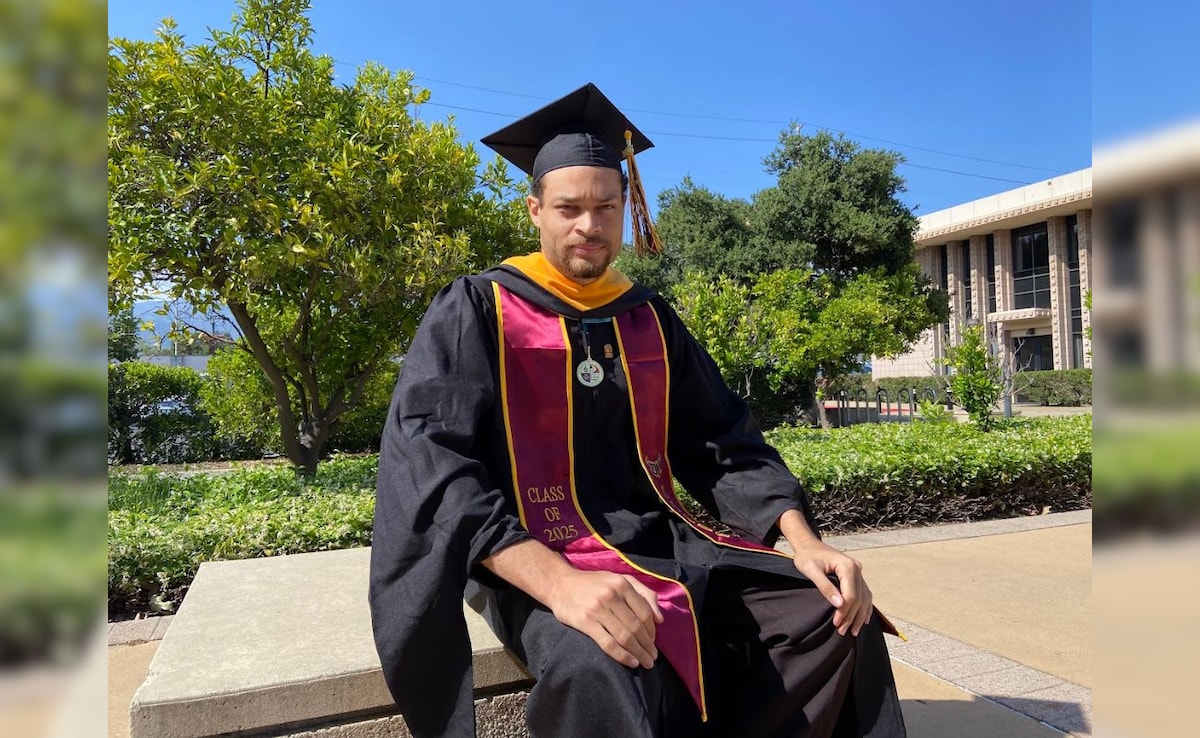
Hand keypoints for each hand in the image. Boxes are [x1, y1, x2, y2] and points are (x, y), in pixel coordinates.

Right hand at [547, 569, 663, 668]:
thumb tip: (659, 618)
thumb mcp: (618, 579)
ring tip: (645, 663)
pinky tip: (630, 662)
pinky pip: (608, 643)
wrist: (559, 584)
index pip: (644, 612)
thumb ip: (643, 592)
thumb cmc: (593, 583)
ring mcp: (598, 609)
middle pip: (636, 626)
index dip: (652, 631)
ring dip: (638, 653)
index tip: (654, 642)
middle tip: (652, 658)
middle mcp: (611, 595)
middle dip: (647, 645)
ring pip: (625, 636)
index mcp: (622, 584)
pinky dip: (622, 655)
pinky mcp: (585, 622)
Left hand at [790, 538, 872, 637]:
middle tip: (843, 631)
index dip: (845, 611)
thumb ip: (825, 586)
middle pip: (859, 598)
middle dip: (852, 616)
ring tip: (853, 631)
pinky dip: (865, 607)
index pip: (851, 594)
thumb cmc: (807, 556)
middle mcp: (856, 568)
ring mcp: (858, 571)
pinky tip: (864, 619)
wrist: (808, 545)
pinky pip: (864, 593)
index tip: (837, 624)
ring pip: (864, 597)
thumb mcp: (811, 571)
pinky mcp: (856, 575)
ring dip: (859, 615)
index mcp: (847, 566)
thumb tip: (839, 604)